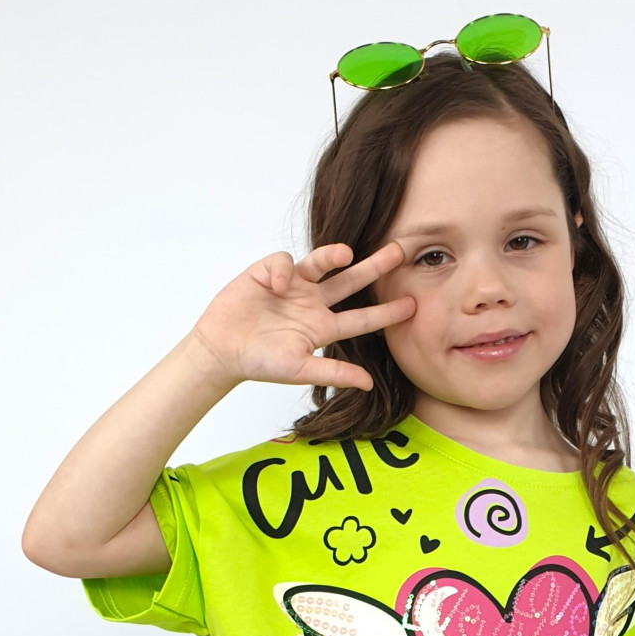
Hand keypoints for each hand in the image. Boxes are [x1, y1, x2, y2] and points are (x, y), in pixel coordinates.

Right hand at [190, 241, 415, 391]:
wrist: (221, 351)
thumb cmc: (260, 363)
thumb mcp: (300, 369)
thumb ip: (334, 372)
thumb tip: (369, 384)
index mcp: (323, 327)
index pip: (362, 318)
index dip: (386, 312)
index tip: (413, 306)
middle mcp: (313, 303)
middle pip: (351, 281)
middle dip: (375, 266)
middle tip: (400, 251)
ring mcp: (293, 286)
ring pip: (322, 262)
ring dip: (334, 254)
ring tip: (345, 254)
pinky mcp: (269, 272)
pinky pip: (285, 263)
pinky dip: (283, 270)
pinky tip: (276, 286)